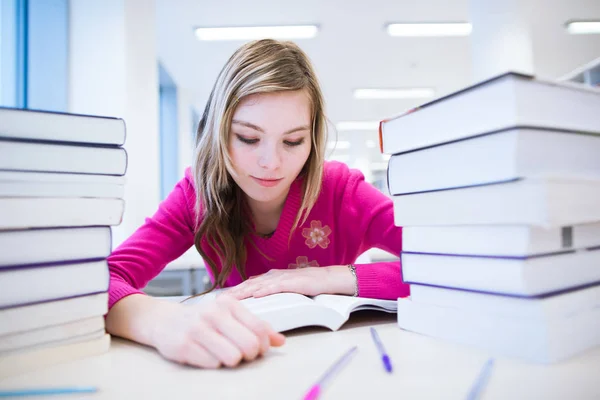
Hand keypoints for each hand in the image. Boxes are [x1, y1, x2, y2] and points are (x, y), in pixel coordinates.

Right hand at [151, 294, 284, 367]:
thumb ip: (256, 327)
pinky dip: (212, 364)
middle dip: (249, 355)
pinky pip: (212, 364)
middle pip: (249, 345)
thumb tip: (281, 341)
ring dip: (230, 361)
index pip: (260, 329)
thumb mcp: (229, 316)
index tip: (258, 349)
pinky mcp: (183, 346)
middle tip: (241, 354)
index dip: (264, 345)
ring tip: (221, 353)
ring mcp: (197, 329)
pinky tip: (204, 354)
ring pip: (233, 358)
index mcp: (228, 304)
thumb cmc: (203, 320)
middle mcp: (213, 314)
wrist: (163, 320)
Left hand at [226, 266, 354, 299]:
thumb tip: (258, 297)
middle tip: (217, 301)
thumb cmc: (311, 285)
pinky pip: (275, 287)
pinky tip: (254, 295)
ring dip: (243, 292)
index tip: (220, 298)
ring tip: (229, 299)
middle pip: (249, 283)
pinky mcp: (292, 282)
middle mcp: (274, 275)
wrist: (329, 279)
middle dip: (233, 292)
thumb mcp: (288, 288)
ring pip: (258, 285)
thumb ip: (274, 290)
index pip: (249, 284)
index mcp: (272, 277)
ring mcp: (282, 278)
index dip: (235, 291)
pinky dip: (263, 290)